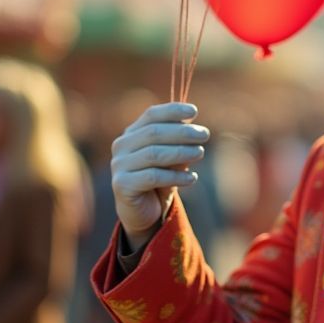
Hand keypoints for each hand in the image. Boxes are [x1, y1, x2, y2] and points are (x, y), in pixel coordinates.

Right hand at [110, 102, 209, 248]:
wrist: (144, 211)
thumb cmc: (161, 179)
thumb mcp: (173, 159)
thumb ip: (179, 143)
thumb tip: (193, 127)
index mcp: (132, 133)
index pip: (151, 115)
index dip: (172, 111)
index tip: (194, 111)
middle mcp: (121, 146)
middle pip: (153, 133)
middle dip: (182, 132)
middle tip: (204, 135)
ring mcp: (119, 165)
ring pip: (153, 154)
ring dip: (181, 152)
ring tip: (201, 153)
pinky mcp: (122, 184)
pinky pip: (152, 177)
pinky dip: (175, 176)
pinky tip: (192, 178)